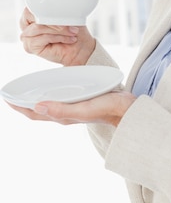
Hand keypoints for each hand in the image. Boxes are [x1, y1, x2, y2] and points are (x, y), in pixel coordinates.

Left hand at [7, 90, 135, 126]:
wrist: (128, 110)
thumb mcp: (83, 109)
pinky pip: (59, 98)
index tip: (6, 97)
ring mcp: (73, 108)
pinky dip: (49, 93)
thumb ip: (60, 110)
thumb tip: (36, 107)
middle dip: (22, 102)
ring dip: (34, 97)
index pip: (33, 113)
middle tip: (11, 91)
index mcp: (62, 116)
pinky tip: (50, 86)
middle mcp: (65, 113)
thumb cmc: (108, 109)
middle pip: (37, 109)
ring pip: (47, 103)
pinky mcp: (81, 102)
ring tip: (24, 89)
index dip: (18, 106)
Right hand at [20, 0, 95, 65]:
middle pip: (30, 14)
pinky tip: (68, 39)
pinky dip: (56, 37)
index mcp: (32, 12)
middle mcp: (27, 23)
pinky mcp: (30, 47)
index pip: (30, 3)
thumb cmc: (73, 27)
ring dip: (58, 29)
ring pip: (38, 27)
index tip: (57, 7)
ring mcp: (26, 36)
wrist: (81, 47)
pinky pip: (40, 38)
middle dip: (53, 19)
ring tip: (73, 32)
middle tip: (70, 22)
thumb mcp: (67, 6)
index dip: (40, 1)